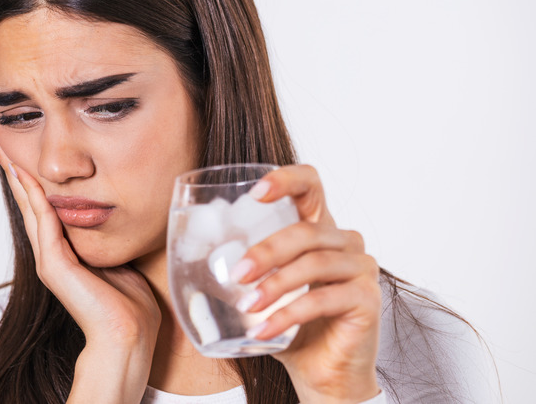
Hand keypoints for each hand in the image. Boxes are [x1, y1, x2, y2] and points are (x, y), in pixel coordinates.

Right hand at [0, 133, 160, 402]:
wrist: (128, 335)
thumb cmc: (130, 304)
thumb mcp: (118, 258)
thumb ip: (106, 237)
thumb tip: (115, 215)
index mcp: (65, 251)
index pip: (42, 206)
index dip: (30, 178)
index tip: (18, 151)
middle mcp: (51, 254)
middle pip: (27, 202)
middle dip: (12, 170)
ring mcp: (49, 260)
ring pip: (29, 208)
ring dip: (15, 177)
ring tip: (0, 150)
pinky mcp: (54, 266)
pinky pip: (43, 222)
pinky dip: (34, 197)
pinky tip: (26, 174)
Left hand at [235, 164, 380, 402]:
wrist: (323, 374)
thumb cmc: (290, 326)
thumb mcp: (262, 290)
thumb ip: (241, 267)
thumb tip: (185, 253)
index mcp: (319, 229)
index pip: (311, 185)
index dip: (286, 179)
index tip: (255, 192)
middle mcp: (345, 241)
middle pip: (306, 230)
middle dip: (266, 251)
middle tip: (237, 274)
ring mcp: (361, 268)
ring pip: (315, 263)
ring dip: (275, 285)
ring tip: (246, 306)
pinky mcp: (368, 299)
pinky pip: (323, 298)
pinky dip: (288, 314)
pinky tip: (263, 331)